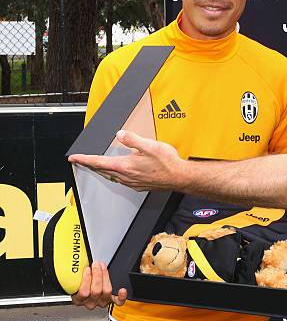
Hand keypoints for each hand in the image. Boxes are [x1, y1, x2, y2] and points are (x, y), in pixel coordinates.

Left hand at [68, 130, 185, 191]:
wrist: (179, 177)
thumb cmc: (167, 163)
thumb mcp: (149, 145)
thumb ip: (132, 139)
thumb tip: (120, 134)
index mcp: (125, 165)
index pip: (99, 162)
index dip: (84, 159)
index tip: (74, 158)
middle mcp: (126, 176)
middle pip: (102, 171)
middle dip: (91, 165)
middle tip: (82, 161)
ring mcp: (132, 182)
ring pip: (111, 176)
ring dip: (103, 170)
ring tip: (98, 166)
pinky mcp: (139, 186)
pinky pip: (122, 180)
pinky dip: (115, 175)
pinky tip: (120, 172)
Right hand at [72, 261, 126, 309]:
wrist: (87, 288)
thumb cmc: (79, 283)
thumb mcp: (73, 279)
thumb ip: (74, 274)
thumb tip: (74, 263)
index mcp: (79, 300)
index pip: (83, 293)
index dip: (86, 279)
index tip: (87, 269)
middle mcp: (90, 303)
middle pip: (96, 291)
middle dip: (97, 274)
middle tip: (96, 264)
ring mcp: (101, 302)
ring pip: (106, 291)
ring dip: (105, 276)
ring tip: (102, 267)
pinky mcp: (111, 300)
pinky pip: (118, 301)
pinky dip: (121, 297)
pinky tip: (122, 290)